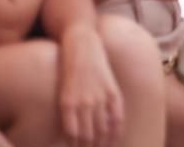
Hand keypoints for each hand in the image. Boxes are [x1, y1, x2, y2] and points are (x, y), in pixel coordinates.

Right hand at [58, 26, 124, 146]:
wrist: (82, 45)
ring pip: (86, 134)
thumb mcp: (111, 81)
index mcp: (114, 96)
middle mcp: (100, 101)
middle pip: (100, 133)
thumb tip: (111, 123)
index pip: (116, 126)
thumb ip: (111, 101)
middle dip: (97, 146)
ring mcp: (84, 101)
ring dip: (84, 146)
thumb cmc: (97, 63)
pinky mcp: (67, 101)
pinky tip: (71, 143)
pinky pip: (70, 127)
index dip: (112, 140)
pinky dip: (71, 139)